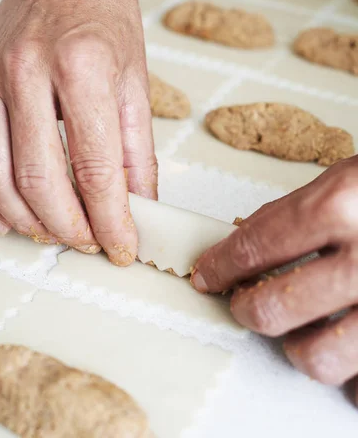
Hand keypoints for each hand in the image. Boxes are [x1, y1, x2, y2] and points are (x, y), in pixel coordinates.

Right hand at [0, 0, 156, 264]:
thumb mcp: (136, 81)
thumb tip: (140, 205)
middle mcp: (28, 72)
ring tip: (53, 234)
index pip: (96, 169)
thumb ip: (138, 150)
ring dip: (25, 218)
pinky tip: (4, 215)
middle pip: (40, 178)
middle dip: (68, 226)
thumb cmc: (105, 16)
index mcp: (82, 68)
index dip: (111, 220)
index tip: (122, 245)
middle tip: (89, 243)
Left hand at [192, 156, 357, 399]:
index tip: (209, 275)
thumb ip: (294, 212)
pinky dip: (352, 374)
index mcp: (342, 206)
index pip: (257, 245)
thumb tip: (244, 241)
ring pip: (321, 359)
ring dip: (298, 349)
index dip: (222, 265)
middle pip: (278, 309)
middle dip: (248, 310)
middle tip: (245, 304)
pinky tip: (350, 344)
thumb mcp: (347, 178)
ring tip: (299, 331)